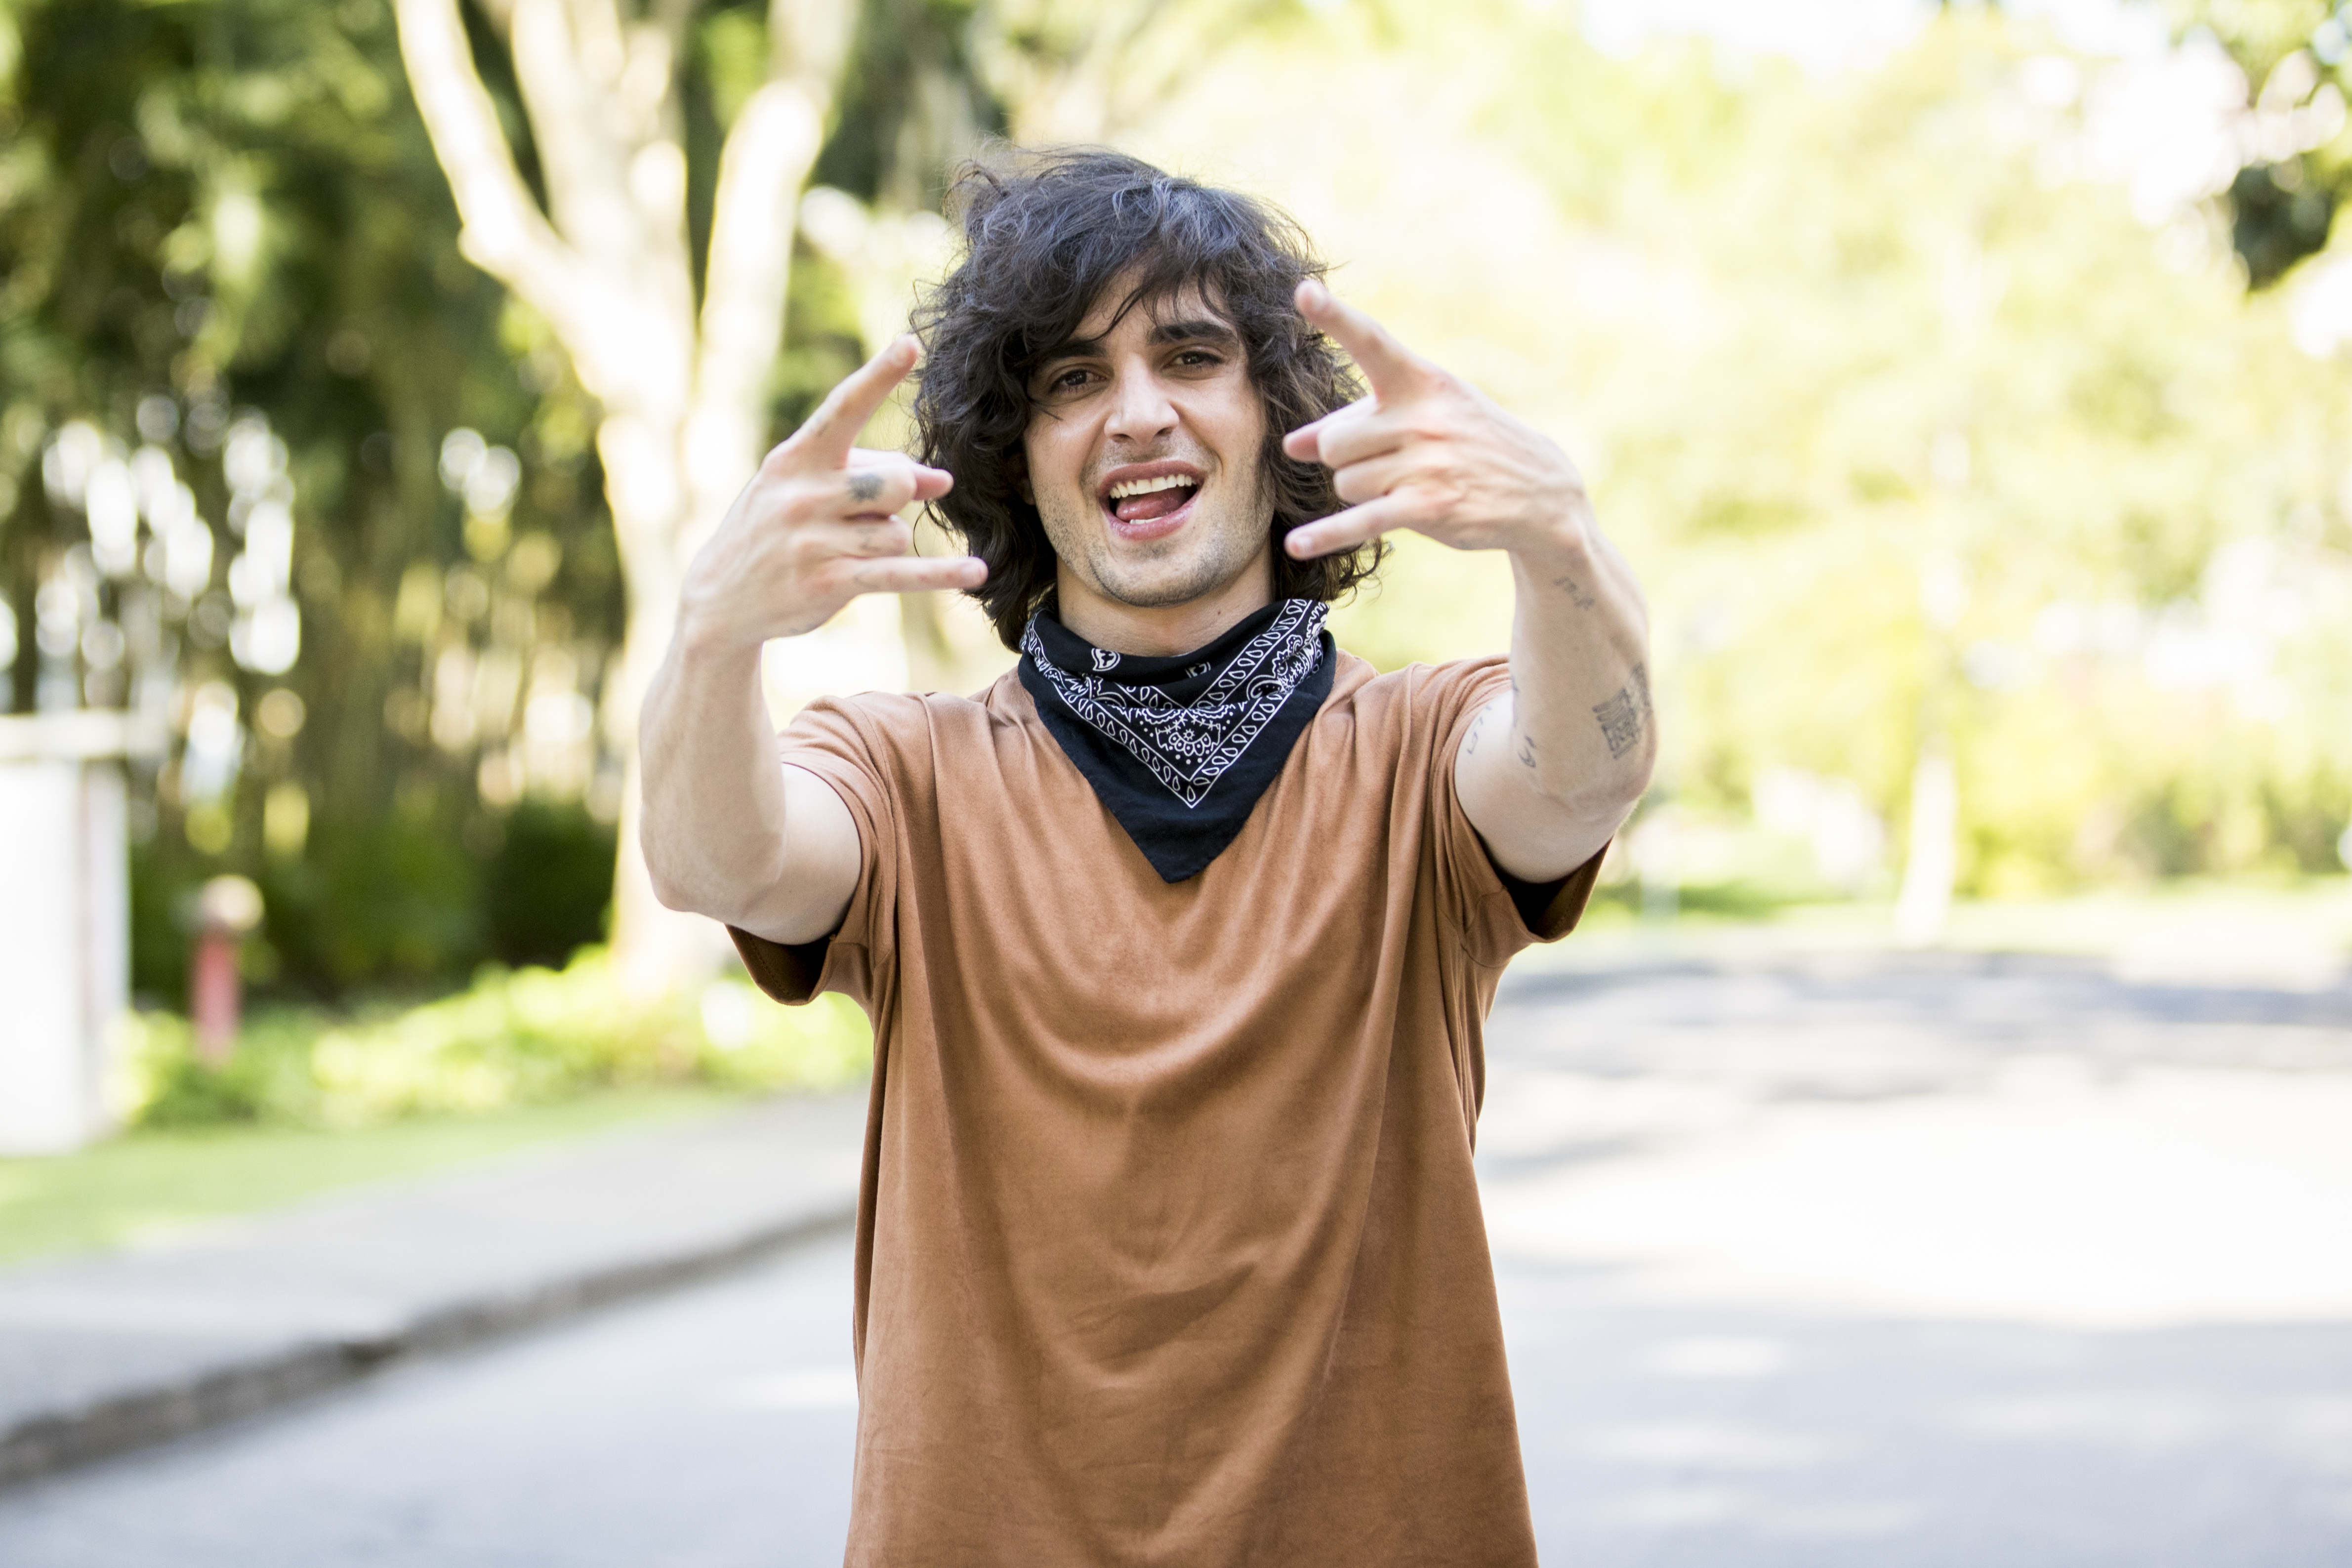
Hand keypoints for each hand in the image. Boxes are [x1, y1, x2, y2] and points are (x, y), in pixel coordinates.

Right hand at [678, 335, 985, 650]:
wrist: (723, 598)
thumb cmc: (777, 529)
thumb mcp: (812, 490)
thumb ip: (877, 475)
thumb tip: (945, 480)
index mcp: (795, 458)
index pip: (843, 408)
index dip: (879, 376)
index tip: (911, 343)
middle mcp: (802, 494)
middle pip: (894, 482)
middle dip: (898, 496)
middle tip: (868, 511)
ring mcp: (812, 541)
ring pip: (896, 532)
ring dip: (887, 542)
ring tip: (849, 549)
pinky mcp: (828, 583)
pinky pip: (900, 574)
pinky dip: (941, 574)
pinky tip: (977, 572)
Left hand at [1280, 281, 1589, 560]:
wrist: (1539, 490)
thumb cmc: (1466, 442)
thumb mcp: (1421, 416)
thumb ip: (1356, 423)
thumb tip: (1292, 445)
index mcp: (1421, 380)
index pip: (1371, 342)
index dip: (1336, 317)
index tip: (1304, 291)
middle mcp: (1423, 416)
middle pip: (1334, 442)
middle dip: (1346, 457)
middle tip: (1385, 460)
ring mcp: (1427, 462)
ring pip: (1344, 482)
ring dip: (1362, 492)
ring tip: (1404, 485)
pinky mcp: (1428, 506)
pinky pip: (1360, 520)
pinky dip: (1326, 535)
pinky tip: (1297, 546)